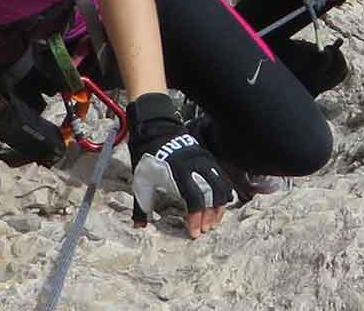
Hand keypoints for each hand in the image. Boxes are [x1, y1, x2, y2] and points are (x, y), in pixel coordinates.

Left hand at [126, 93, 232, 236]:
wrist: (156, 131)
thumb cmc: (147, 159)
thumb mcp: (140, 182)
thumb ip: (141, 206)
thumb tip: (140, 227)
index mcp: (178, 172)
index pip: (193, 198)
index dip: (196, 217)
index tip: (194, 233)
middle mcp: (195, 166)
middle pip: (211, 194)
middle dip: (210, 215)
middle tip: (205, 230)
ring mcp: (205, 161)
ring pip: (221, 186)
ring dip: (219, 206)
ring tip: (214, 221)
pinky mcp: (209, 159)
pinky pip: (223, 178)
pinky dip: (224, 193)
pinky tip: (220, 206)